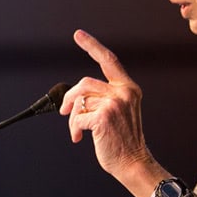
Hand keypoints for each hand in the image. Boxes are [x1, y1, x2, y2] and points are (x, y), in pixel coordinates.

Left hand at [59, 29, 169, 196]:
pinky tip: (80, 138)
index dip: (92, 46)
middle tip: (63, 111)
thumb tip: (75, 97)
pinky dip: (74, 129)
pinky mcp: (103, 117)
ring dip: (72, 117)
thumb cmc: (122, 139)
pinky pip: (77, 117)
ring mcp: (114, 103)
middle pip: (85, 83)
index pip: (109, 60)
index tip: (78, 35)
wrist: (133, 162)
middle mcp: (124, 92)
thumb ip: (102, 97)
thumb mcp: (118, 111)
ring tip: (76, 130)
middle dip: (70, 97)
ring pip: (79, 101)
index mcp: (128, 88)